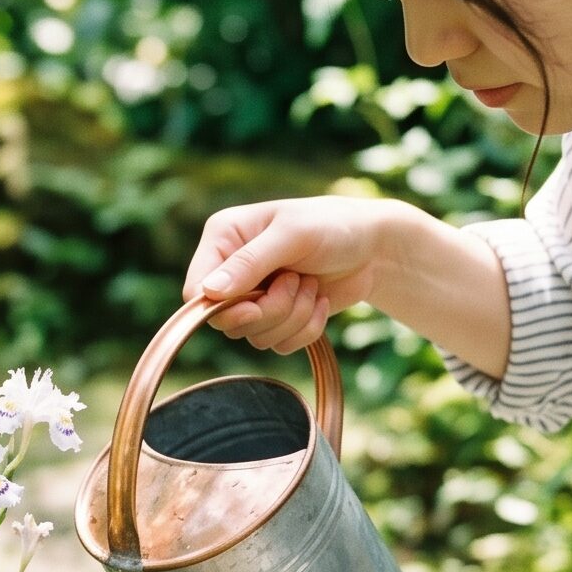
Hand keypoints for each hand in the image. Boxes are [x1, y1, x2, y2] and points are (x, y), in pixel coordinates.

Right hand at [182, 196, 404, 353]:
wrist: (374, 247)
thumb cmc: (333, 226)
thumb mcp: (292, 235)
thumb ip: (250, 262)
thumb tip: (209, 292)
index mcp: (223, 238)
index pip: (197, 291)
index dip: (223, 308)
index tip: (253, 307)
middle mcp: (232, 270)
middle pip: (227, 321)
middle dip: (270, 310)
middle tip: (296, 281)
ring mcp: (255, 296)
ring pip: (255, 336)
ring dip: (293, 317)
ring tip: (311, 285)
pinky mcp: (278, 318)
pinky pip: (279, 345)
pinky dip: (305, 329)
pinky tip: (318, 300)